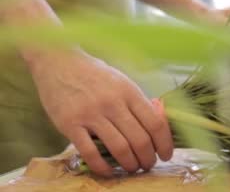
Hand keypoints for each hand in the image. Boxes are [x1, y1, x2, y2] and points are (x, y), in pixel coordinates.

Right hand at [26, 49, 173, 175]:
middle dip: (148, 158)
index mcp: (130, 92)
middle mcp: (113, 103)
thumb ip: (137, 102)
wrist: (59, 62)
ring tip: (132, 168)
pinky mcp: (70, 124)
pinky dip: (102, 166)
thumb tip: (157, 125)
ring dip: (129, 164)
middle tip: (148, 165)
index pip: (155, 123)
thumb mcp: (122, 82)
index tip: (166, 155)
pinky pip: (90, 152)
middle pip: (140, 139)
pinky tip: (108, 171)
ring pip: (119, 148)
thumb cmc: (95, 74)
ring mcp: (91, 114)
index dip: (164, 143)